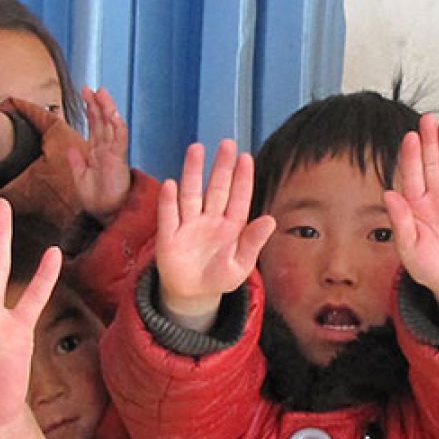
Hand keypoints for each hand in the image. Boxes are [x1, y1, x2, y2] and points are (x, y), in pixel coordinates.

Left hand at [66, 86, 132, 219]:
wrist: (105, 215)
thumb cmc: (96, 200)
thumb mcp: (80, 178)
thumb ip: (76, 162)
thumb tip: (72, 148)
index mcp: (97, 152)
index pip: (95, 125)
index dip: (90, 109)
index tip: (85, 94)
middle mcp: (107, 149)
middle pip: (102, 121)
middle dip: (96, 103)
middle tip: (89, 87)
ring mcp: (114, 153)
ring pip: (112, 125)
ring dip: (107, 108)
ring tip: (100, 93)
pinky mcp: (119, 159)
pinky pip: (119, 139)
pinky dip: (116, 125)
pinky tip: (112, 113)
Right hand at [153, 139, 272, 330]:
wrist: (192, 294)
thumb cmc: (219, 277)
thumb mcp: (240, 266)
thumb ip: (253, 243)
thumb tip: (270, 220)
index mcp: (231, 226)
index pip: (239, 198)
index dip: (242, 178)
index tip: (245, 157)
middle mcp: (210, 219)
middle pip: (216, 188)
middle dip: (221, 166)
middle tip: (226, 144)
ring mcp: (189, 225)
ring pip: (191, 193)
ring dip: (193, 172)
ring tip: (196, 149)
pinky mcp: (169, 236)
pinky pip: (168, 216)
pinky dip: (168, 201)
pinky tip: (171, 184)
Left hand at [384, 116, 438, 320]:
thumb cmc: (428, 265)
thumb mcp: (407, 248)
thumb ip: (399, 221)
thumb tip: (389, 194)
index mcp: (415, 205)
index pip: (412, 175)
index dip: (411, 156)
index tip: (410, 137)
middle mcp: (436, 199)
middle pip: (433, 165)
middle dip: (431, 143)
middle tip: (429, 119)